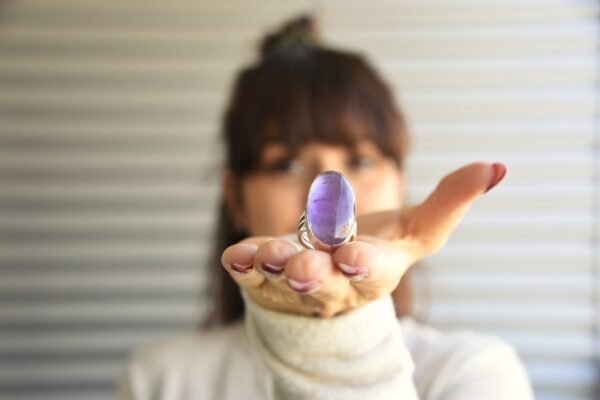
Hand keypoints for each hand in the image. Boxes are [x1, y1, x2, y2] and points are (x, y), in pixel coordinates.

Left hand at [221, 162, 505, 316]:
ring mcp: (296, 285)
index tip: (353, 255)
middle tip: (302, 268)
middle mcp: (334, 284)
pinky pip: (251, 275)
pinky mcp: (265, 278)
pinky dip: (242, 265)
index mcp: (374, 272)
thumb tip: (496, 168)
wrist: (333, 276)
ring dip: (273, 267)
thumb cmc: (376, 250)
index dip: (364, 265)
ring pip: (282, 281)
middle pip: (324, 284)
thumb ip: (452, 201)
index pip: (372, 272)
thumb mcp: (417, 230)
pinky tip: (234, 255)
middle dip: (313, 275)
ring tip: (266, 254)